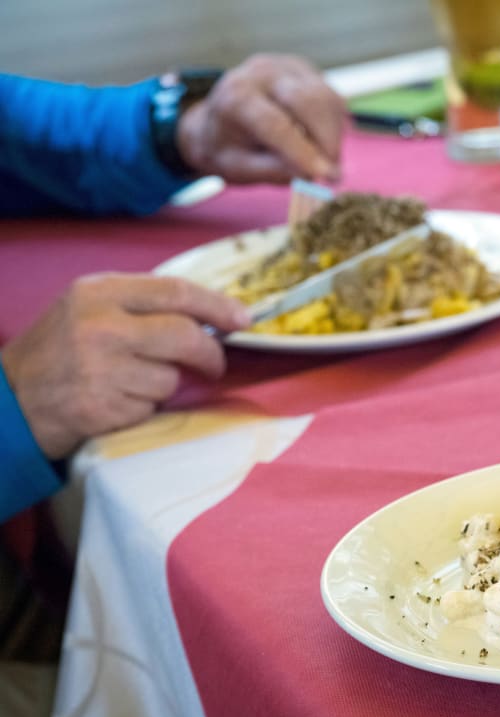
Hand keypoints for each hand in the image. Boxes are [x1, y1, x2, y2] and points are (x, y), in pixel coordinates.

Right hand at [0, 274, 250, 458]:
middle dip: (210, 354)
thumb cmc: (60, 351)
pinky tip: (116, 401)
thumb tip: (212, 316)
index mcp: (99, 292)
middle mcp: (100, 326)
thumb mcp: (90, 310)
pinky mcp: (103, 407)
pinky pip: (151, 407)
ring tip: (130, 382)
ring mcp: (100, 369)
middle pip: (185, 335)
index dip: (218, 305)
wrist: (11, 399)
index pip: (176, 291)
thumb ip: (143, 306)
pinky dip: (144, 407)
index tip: (243, 319)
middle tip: (214, 364)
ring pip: (171, 377)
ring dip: (164, 385)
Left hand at [176, 53, 346, 184]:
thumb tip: (308, 174)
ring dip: (334, 135)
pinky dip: (335, 126)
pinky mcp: (306, 70)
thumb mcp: (239, 167)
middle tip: (334, 175)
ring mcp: (287, 67)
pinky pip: (332, 98)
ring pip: (327, 98)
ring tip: (326, 161)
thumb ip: (271, 171)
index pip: (275, 124)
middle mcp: (262, 73)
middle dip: (327, 140)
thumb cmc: (230, 146)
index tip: (326, 175)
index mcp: (236, 97)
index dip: (303, 151)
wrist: (224, 113)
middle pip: (308, 101)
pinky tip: (323, 143)